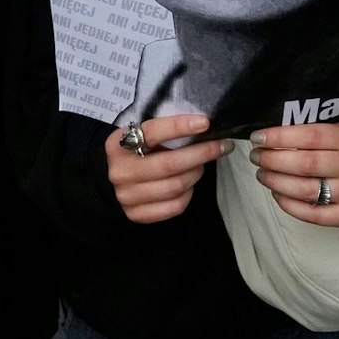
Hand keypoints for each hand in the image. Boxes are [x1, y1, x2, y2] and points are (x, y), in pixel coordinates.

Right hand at [105, 115, 229, 223]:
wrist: (118, 177)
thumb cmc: (138, 150)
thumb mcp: (142, 134)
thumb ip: (164, 130)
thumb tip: (202, 127)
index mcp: (119, 143)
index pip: (153, 132)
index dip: (180, 126)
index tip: (205, 123)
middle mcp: (120, 171)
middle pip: (169, 164)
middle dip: (201, 154)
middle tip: (220, 146)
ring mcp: (126, 195)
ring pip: (175, 186)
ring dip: (196, 173)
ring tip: (202, 165)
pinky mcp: (136, 214)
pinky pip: (174, 206)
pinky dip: (188, 194)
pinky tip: (189, 184)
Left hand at [248, 122, 338, 226]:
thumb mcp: (333, 133)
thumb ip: (307, 132)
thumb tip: (267, 136)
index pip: (310, 135)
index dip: (280, 137)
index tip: (258, 138)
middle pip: (306, 164)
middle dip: (273, 160)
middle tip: (256, 157)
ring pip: (306, 190)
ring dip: (277, 182)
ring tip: (262, 175)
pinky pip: (313, 214)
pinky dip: (289, 205)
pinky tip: (277, 194)